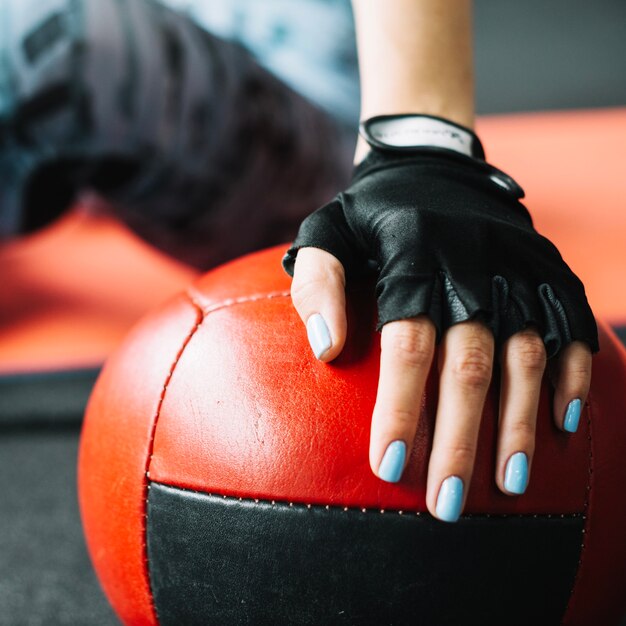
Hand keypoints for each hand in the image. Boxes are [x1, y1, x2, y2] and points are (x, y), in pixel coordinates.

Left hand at [284, 126, 596, 521]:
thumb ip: (317, 285)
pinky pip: (571, 327)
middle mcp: (470, 266)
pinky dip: (574, 375)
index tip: (388, 467)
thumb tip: (328, 350)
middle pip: (469, 364)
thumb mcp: (326, 232)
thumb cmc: (371, 213)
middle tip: (446, 504)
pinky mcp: (547, 269)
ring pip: (525, 356)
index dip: (399, 407)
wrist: (432, 161)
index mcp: (412, 256)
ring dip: (519, 423)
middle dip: (460, 439)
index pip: (407, 343)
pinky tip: (565, 422)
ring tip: (509, 485)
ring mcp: (516, 268)